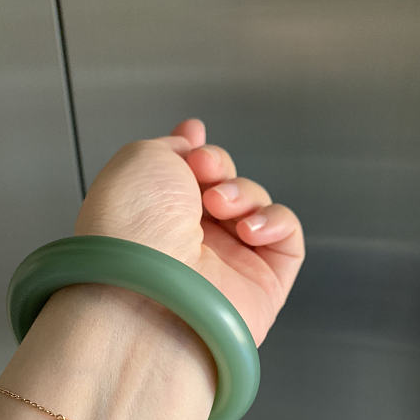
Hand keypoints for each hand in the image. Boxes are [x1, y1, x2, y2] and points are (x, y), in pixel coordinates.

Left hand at [74, 118, 304, 346]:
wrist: (150, 285)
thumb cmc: (133, 229)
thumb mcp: (140, 159)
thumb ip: (172, 146)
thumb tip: (191, 146)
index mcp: (153, 217)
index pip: (184, 179)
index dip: (194, 151)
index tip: (192, 134)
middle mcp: (188, 243)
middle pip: (223, 185)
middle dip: (217, 166)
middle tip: (202, 170)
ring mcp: (226, 264)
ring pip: (256, 205)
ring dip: (243, 193)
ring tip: (219, 205)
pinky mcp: (262, 285)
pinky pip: (286, 237)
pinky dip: (274, 220)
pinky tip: (248, 229)